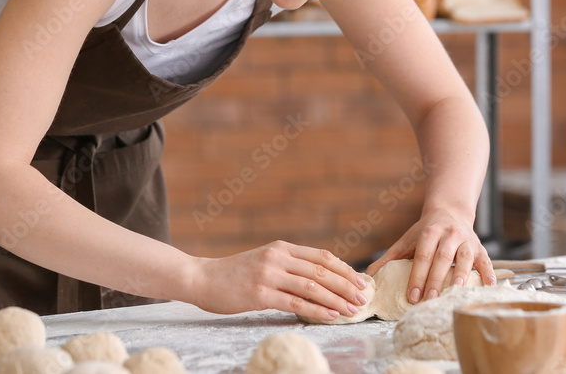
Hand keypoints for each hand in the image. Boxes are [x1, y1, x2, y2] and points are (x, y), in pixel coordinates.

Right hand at [187, 241, 370, 321]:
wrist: (202, 278)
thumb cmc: (235, 274)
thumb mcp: (264, 261)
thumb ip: (289, 266)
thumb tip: (321, 279)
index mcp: (281, 248)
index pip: (321, 257)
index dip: (344, 269)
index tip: (360, 281)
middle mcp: (277, 258)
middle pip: (322, 271)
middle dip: (347, 285)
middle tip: (363, 297)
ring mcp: (268, 275)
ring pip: (313, 287)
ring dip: (337, 300)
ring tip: (353, 309)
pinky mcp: (260, 294)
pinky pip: (296, 303)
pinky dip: (317, 310)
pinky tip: (331, 316)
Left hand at [366, 206, 494, 303]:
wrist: (449, 211)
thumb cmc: (425, 232)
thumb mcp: (406, 241)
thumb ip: (388, 259)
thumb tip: (368, 277)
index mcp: (429, 231)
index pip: (422, 255)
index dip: (417, 275)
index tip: (412, 295)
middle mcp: (449, 233)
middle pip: (443, 257)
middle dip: (436, 279)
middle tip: (430, 299)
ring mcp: (467, 240)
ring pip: (466, 257)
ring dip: (462, 275)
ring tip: (456, 292)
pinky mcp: (480, 247)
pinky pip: (486, 260)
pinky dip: (489, 273)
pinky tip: (489, 286)